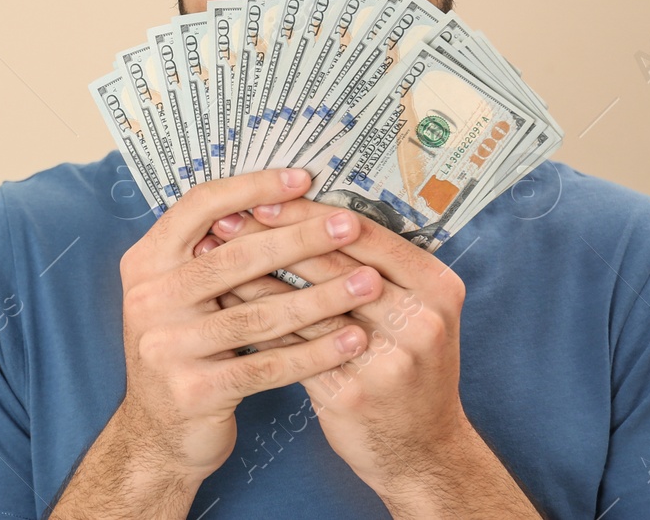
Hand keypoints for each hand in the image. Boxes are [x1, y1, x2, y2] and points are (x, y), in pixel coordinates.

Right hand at [107, 169, 382, 490]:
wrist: (157, 435)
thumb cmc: (186, 351)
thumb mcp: (181, 295)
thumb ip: (213, 254)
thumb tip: (279, 200)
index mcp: (146, 262)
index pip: (198, 206)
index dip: (252, 188)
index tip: (303, 178)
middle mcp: (148, 298)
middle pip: (233, 257)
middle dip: (299, 238)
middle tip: (348, 225)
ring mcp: (166, 345)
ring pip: (257, 314)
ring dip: (320, 297)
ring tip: (368, 283)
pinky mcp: (194, 389)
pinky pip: (267, 364)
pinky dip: (314, 352)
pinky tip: (352, 339)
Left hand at [204, 196, 475, 506]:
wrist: (423, 452)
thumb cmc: (407, 367)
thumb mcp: (414, 310)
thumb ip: (372, 266)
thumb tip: (300, 212)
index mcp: (437, 286)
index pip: (364, 232)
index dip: (308, 213)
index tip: (263, 197)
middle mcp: (420, 319)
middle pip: (334, 263)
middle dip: (273, 237)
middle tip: (225, 219)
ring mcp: (389, 359)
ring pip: (308, 303)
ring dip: (254, 275)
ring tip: (213, 256)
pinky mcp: (354, 393)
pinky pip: (293, 346)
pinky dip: (258, 320)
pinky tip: (226, 303)